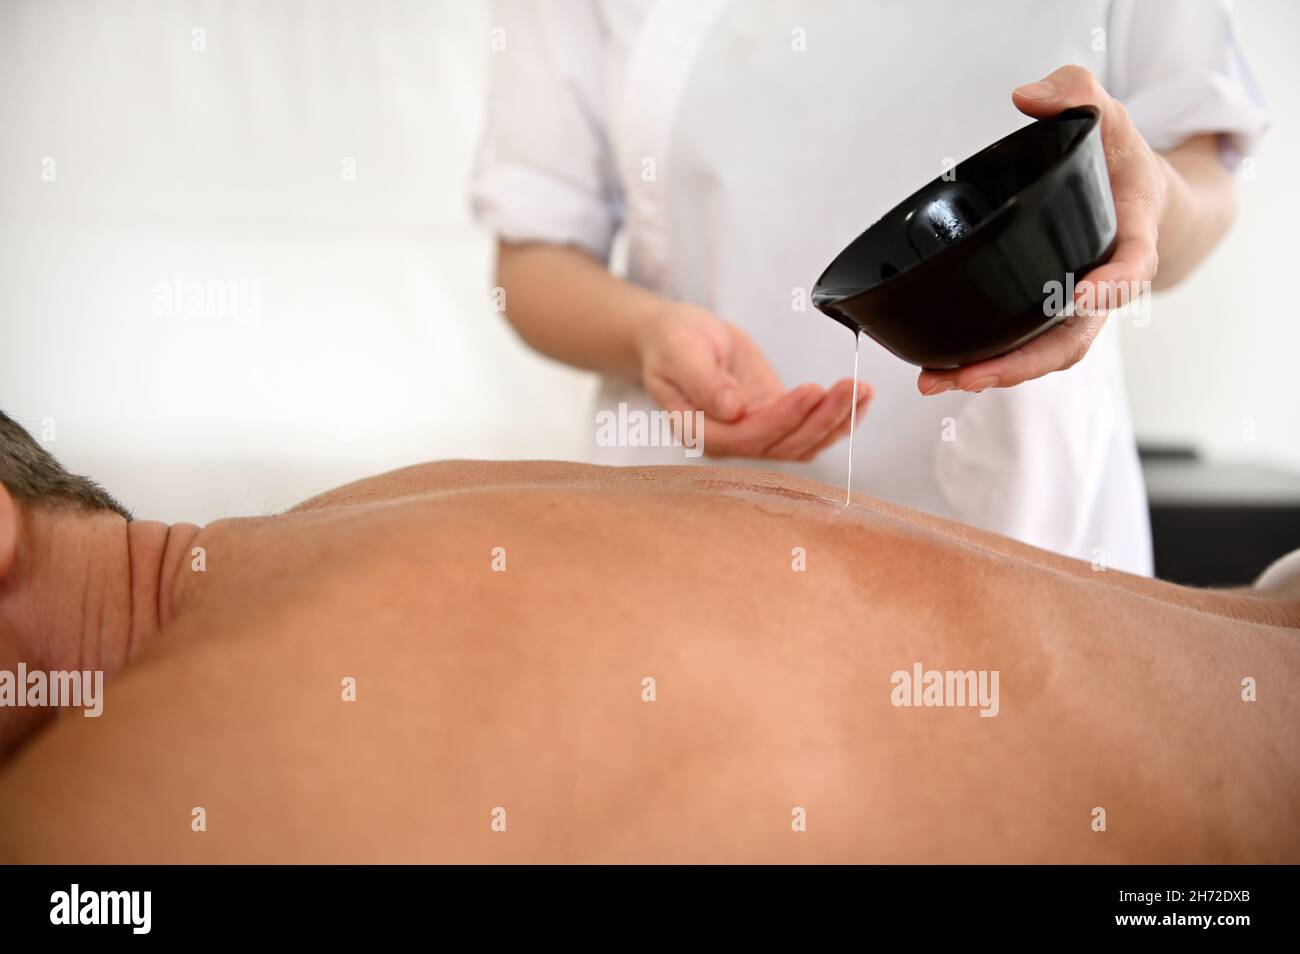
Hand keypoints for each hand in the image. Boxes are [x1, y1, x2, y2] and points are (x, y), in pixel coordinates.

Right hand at [638, 301, 871, 460]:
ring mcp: (756, 432)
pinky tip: (859, 399)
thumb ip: (703, 382)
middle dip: (821, 419)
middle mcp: (731, 441)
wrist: (677, 337)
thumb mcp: (681, 352)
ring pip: (803, 442)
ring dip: (836, 420)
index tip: (810, 391)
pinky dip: (838, 418)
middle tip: (850, 388)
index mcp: (701, 431)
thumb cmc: (672, 343)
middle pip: (784, 445)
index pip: (749, 437)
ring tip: (861, 390)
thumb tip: (733, 410)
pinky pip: (811, 429)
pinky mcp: (775, 419)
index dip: (783, 418)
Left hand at [918, 64, 1167, 395]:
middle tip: (970, 375)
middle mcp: (1104, 287)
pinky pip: (1023, 349)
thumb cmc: (1121, 162)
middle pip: (1073, 339)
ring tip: (936, 380)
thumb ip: (1078, 93)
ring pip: (1043, 355)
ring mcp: (1076, 310)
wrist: (1139, 201)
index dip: (1109, 286)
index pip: (1131, 268)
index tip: (1080, 295)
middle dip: (1022, 363)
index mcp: (1131, 238)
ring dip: (992, 374)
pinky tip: (939, 370)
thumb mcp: (1110, 116)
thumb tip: (1027, 97)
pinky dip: (985, 364)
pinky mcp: (1048, 318)